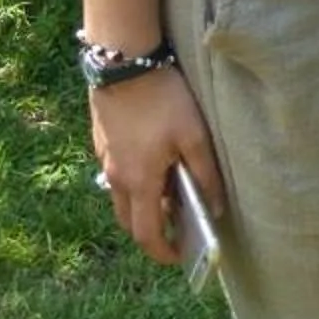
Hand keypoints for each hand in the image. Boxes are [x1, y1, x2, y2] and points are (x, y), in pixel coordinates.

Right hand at [90, 64, 224, 267]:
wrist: (123, 62)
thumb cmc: (163, 99)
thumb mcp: (194, 136)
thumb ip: (206, 175)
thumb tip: (216, 208)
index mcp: (139, 182)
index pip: (146, 234)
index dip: (163, 251)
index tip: (180, 255)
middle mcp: (116, 178)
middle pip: (129, 221)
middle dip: (152, 231)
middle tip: (177, 226)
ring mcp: (105, 160)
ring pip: (121, 198)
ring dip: (142, 205)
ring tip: (170, 191)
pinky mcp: (102, 143)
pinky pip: (116, 175)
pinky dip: (134, 183)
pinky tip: (155, 163)